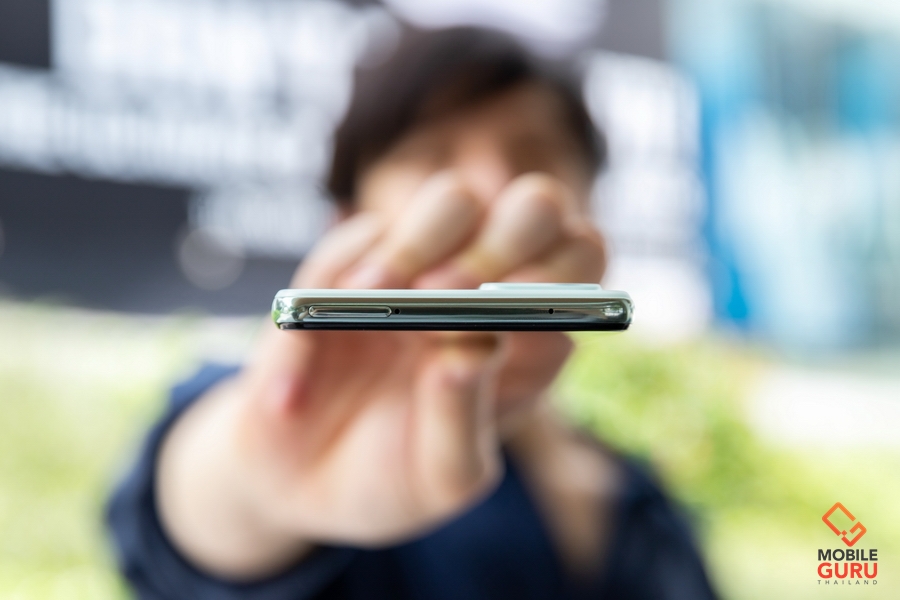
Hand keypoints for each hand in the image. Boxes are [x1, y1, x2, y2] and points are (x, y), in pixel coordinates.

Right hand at [156, 171, 605, 578]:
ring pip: (453, 199)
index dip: (558, 276)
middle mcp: (483, 287)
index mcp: (528, 334)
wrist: (303, 482)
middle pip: (535, 206)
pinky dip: (334, 293)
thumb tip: (476, 346)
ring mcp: (417, 266)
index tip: (507, 317)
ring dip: (422, 246)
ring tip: (381, 307)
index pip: (580, 261)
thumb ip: (463, 418)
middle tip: (445, 297)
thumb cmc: (394, 478)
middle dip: (502, 245)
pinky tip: (305, 380)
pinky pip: (356, 238)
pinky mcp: (348, 264)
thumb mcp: (442, 477)